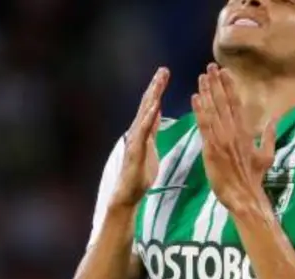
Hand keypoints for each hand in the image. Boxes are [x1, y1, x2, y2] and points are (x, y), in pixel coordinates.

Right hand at [114, 68, 169, 205]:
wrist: (129, 193)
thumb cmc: (140, 173)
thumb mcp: (150, 146)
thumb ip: (152, 129)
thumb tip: (156, 112)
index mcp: (144, 131)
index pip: (152, 105)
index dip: (158, 89)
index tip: (165, 73)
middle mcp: (137, 131)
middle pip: (147, 104)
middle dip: (155, 86)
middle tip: (164, 69)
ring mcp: (135, 140)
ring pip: (144, 114)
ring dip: (152, 97)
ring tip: (159, 81)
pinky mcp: (136, 150)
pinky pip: (144, 131)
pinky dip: (149, 117)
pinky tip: (156, 105)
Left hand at [192, 64, 275, 214]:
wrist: (244, 195)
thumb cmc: (253, 177)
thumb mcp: (266, 155)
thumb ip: (269, 136)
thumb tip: (274, 120)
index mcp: (246, 132)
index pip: (237, 103)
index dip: (230, 86)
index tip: (225, 72)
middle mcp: (233, 131)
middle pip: (224, 102)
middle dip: (217, 83)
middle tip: (210, 67)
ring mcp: (221, 138)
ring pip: (213, 110)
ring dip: (207, 92)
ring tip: (201, 77)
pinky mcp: (210, 148)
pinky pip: (204, 125)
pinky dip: (199, 110)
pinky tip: (195, 97)